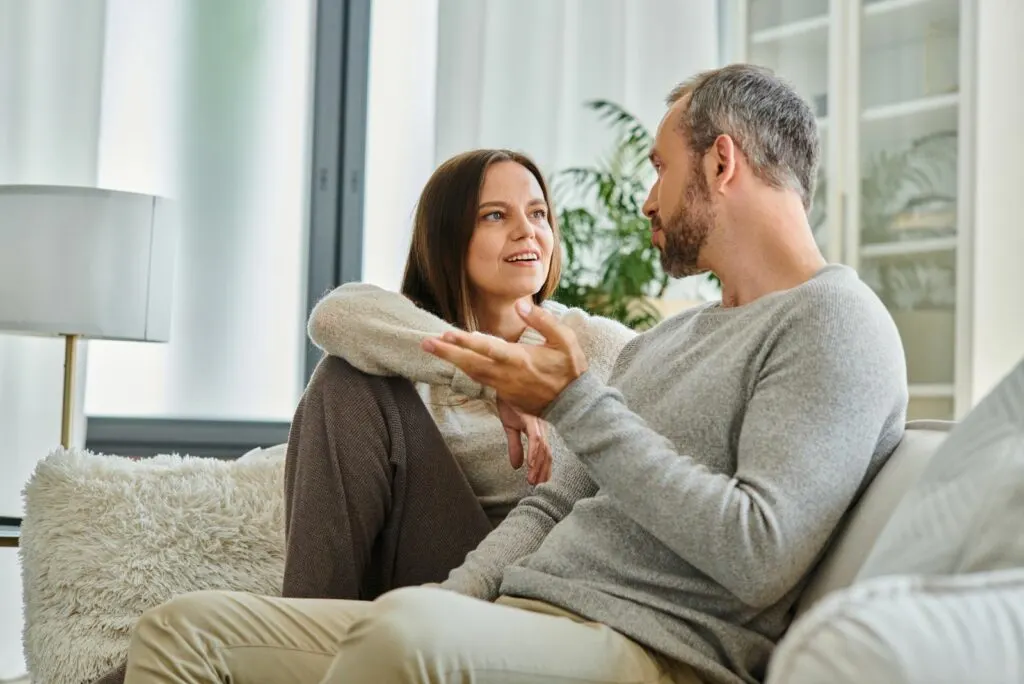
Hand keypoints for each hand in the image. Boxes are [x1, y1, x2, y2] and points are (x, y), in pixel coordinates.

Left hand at [422, 301, 588, 415]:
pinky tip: (455, 360)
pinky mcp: (504, 394)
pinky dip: (465, 369)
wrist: (574, 405)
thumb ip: (543, 321)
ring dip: (451, 361)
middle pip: (470, 363)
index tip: (446, 333)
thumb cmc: (570, 369)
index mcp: (520, 359)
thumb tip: (520, 305)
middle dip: (446, 353)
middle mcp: (507, 374)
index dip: (465, 342)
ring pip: (471, 373)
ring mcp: (504, 387)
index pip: (488, 348)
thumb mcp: (565, 340)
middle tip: (425, 342)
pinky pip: (480, 380)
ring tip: (433, 348)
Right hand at [497, 398, 551, 484]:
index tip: (540, 483)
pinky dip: (534, 451)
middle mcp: (542, 427)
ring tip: (533, 480)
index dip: (544, 469)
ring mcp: (537, 422)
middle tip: (537, 486)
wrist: (503, 385)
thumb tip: (516, 466)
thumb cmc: (509, 404)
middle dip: (542, 472)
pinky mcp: (529, 418)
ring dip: (538, 466)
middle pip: (547, 454)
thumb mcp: (510, 428)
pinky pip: (535, 437)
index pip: (545, 454)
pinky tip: (531, 463)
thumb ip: (515, 447)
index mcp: (539, 430)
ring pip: (542, 449)